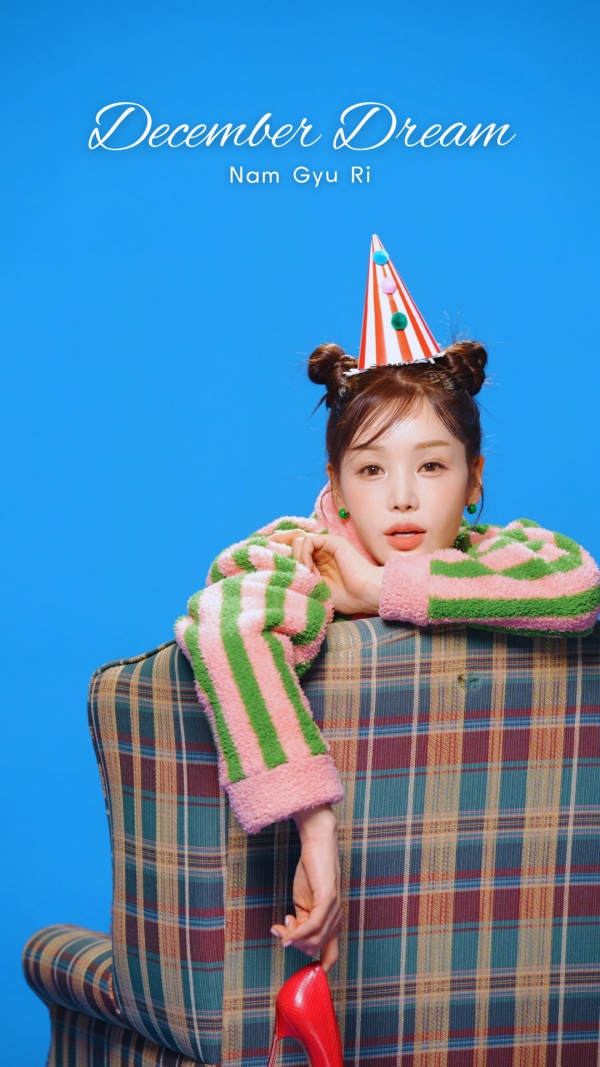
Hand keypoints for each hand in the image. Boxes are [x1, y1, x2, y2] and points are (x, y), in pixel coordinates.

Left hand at [270, 529, 382, 614]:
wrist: (366, 594)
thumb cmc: (346, 598)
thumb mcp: (315, 588)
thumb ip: (301, 577)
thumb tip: (280, 569)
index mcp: (319, 561)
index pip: (294, 548)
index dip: (280, 548)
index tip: (265, 554)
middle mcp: (321, 550)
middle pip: (293, 539)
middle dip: (279, 545)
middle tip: (267, 552)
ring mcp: (327, 545)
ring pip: (298, 540)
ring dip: (296, 559)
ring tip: (303, 575)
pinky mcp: (333, 541)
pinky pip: (307, 540)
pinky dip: (303, 554)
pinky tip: (308, 569)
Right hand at [270, 805, 340, 972]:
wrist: (318, 844)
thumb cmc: (311, 870)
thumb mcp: (304, 901)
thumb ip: (300, 921)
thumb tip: (289, 939)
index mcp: (331, 920)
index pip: (331, 953)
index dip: (321, 967)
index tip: (306, 973)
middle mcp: (335, 918)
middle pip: (314, 949)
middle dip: (293, 945)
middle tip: (280, 930)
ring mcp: (333, 910)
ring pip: (313, 941)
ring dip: (292, 939)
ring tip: (280, 927)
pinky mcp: (327, 900)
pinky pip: (313, 927)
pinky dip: (297, 934)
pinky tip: (284, 934)